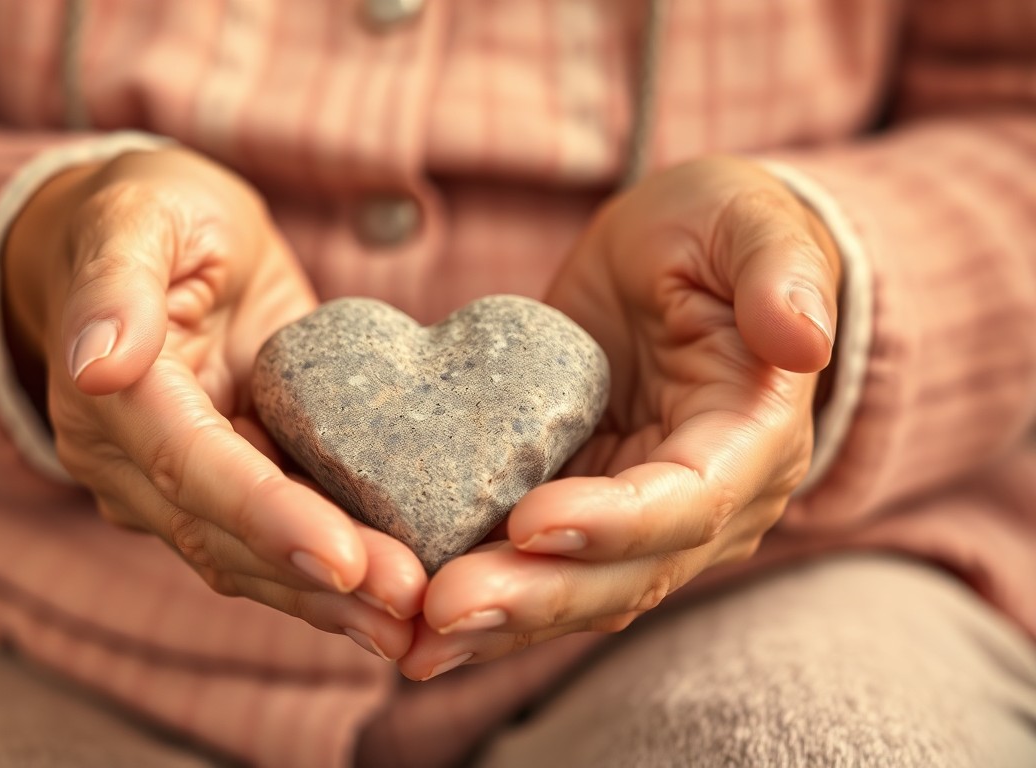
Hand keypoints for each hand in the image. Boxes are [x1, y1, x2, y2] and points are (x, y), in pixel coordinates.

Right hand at [3, 148, 425, 659]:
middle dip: (318, 579)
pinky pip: (277, 547)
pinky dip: (334, 583)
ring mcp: (175, 489)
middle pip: (226, 538)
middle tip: (412, 607)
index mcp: (109, 400)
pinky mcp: (227, 490)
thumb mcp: (137, 216)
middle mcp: (131, 464)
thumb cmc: (150, 215)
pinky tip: (398, 609)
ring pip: (251, 562)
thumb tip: (96, 365)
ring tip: (417, 630)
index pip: (190, 468)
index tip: (346, 558)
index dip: (267, 516)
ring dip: (332, 603)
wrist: (158, 243)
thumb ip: (115, 284)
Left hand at [397, 156, 841, 679]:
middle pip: (624, 575)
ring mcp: (640, 526)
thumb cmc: (713, 233)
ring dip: (497, 623)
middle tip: (444, 609)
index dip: (614, 522)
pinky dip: (482, 606)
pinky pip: (534, 575)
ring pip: (573, 594)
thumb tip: (804, 339)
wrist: (672, 263)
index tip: (530, 521)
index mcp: (749, 441)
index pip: (688, 503)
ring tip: (415, 642)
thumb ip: (780, 271)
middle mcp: (706, 507)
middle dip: (534, 598)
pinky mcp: (581, 520)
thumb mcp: (747, 222)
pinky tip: (414, 632)